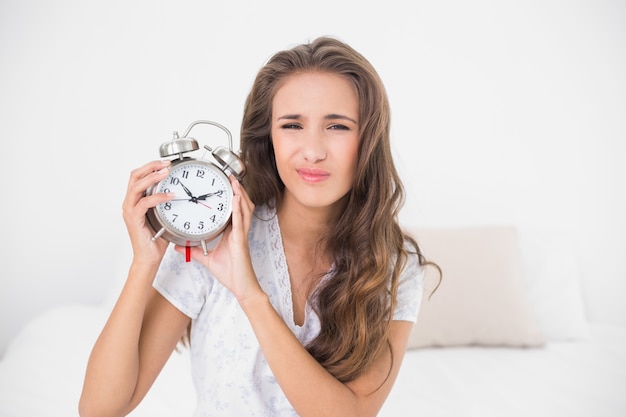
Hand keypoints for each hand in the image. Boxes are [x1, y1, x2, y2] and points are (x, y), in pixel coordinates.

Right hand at [122, 160, 172, 266]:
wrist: (149, 257)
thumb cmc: (156, 238)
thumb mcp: (163, 215)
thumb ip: (165, 202)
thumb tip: (179, 190)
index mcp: (135, 200)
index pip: (138, 176)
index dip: (150, 166)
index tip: (166, 161)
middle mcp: (129, 203)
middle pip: (135, 175)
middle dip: (151, 166)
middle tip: (166, 163)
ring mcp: (130, 210)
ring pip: (137, 186)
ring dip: (152, 176)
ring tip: (166, 172)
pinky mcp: (134, 219)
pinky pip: (144, 203)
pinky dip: (158, 197)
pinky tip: (169, 195)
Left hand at [175, 177, 260, 301]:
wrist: (240, 286)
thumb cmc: (230, 273)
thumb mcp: (206, 258)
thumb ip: (194, 250)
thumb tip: (179, 245)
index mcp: (232, 232)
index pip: (233, 210)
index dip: (231, 196)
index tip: (224, 185)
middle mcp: (239, 230)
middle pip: (242, 205)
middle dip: (238, 190)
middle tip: (230, 176)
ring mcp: (242, 234)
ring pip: (244, 209)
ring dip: (240, 194)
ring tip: (234, 182)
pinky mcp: (241, 240)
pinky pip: (240, 221)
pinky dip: (238, 208)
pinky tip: (235, 199)